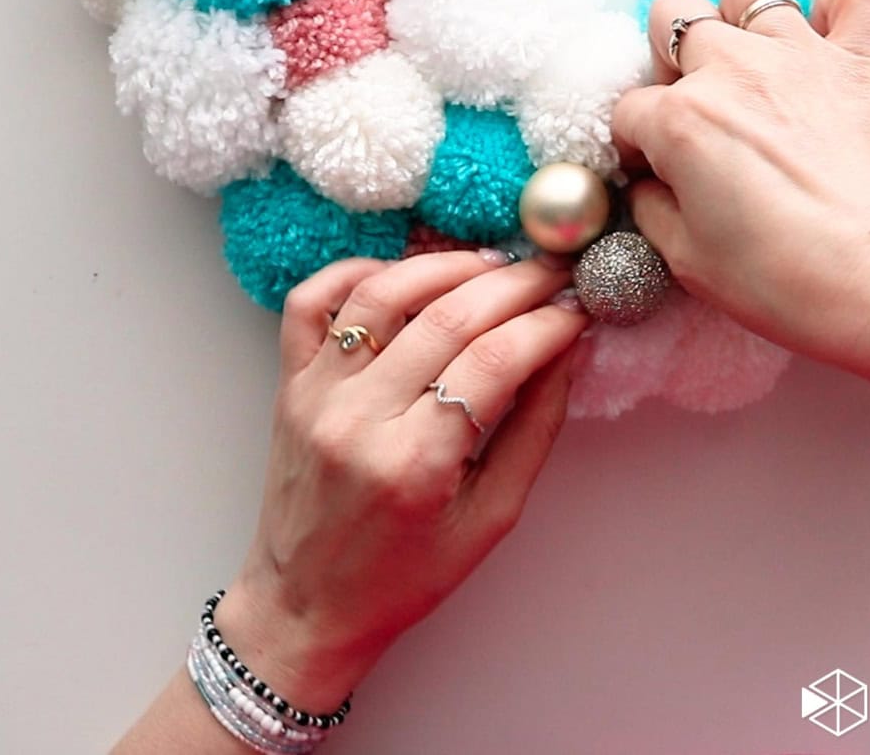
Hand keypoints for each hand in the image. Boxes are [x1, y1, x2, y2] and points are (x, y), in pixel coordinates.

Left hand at [213, 252, 586, 713]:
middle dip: (515, 285)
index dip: (548, 324)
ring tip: (494, 265)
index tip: (579, 310)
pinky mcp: (290, 383)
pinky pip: (313, 300)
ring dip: (448, 265)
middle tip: (553, 274)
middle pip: (449, 317)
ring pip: (385, 294)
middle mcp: (360, 419)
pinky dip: (360, 271)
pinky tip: (407, 273)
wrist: (307, 605)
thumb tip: (567, 352)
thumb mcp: (493, 517)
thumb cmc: (406, 575)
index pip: (495, 360)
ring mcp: (318, 395)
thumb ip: (535, 430)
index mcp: (417, 463)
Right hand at [614, 0, 869, 414]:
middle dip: (672, 57)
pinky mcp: (860, 58)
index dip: (639, 143)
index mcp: (679, 120)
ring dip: (741, 10)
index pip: (631, 110)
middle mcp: (730, 68)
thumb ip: (654, 209)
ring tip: (754, 56)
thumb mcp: (687, 262)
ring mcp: (798, 53)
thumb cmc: (785, 281)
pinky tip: (832, 42)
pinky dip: (843, 7)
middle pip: (671, 18)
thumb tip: (653, 184)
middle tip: (698, 105)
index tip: (659, 170)